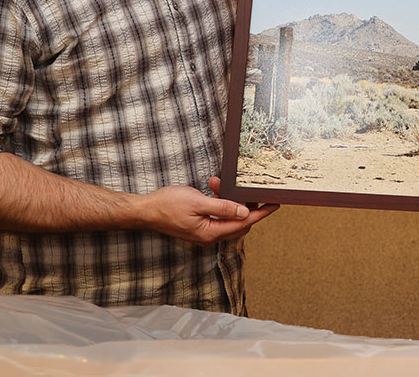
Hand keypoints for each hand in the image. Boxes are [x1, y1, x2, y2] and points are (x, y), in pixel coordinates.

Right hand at [138, 178, 277, 246]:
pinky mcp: (199, 224)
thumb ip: (223, 207)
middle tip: (250, 189)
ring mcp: (204, 231)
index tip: (274, 204)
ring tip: (219, 183)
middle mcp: (209, 235)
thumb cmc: (167, 205)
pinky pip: (217, 214)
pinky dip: (219, 201)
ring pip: (228, 217)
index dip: (261, 213)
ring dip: (229, 200)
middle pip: (239, 223)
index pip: (244, 224)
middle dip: (245, 205)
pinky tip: (214, 187)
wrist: (145, 210)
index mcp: (211, 233)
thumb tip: (245, 212)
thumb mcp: (198, 202)